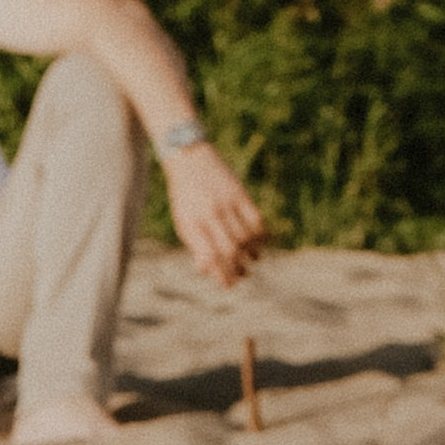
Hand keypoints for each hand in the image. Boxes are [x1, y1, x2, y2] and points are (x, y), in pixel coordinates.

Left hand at [162, 138, 265, 287]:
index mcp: (191, 225)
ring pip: (245, 236)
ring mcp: (225, 204)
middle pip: (230, 250)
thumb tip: (206, 271)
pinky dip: (261, 234)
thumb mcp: (183, 221)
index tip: (229, 284)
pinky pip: (255, 218)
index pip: (210, 257)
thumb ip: (196, 245)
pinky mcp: (239, 193)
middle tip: (243, 275)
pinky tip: (261, 241)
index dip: (222, 274)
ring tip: (253, 260)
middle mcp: (209, 216)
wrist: (189, 159)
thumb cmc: (185, 197)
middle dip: (238, 267)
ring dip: (252, 253)